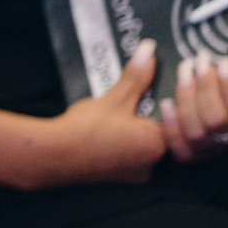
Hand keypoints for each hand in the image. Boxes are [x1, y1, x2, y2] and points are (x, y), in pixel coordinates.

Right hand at [41, 40, 166, 187]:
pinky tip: (107, 132)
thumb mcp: (115, 98)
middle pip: (157, 131)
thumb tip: (150, 50)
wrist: (54, 156)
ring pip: (142, 143)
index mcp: (160, 143)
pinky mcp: (119, 177)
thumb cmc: (87, 129)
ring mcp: (135, 173)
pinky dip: (122, 143)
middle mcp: (153, 162)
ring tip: (117, 115)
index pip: (173, 118)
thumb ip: (137, 76)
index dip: (161, 101)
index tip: (149, 92)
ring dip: (133, 130)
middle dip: (145, 115)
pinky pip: (128, 155)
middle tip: (130, 101)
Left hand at [159, 53, 227, 163]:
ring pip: (197, 132)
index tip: (225, 63)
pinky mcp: (190, 154)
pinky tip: (166, 104)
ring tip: (183, 71)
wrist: (210, 109)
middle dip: (206, 88)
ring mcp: (212, 149)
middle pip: (218, 121)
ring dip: (186, 99)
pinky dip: (171, 127)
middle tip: (197, 62)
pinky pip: (180, 149)